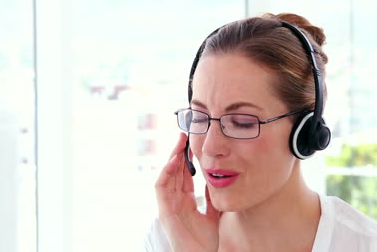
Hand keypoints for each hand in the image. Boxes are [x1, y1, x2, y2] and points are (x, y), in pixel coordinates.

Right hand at [155, 133, 220, 251]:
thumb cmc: (206, 242)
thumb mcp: (214, 215)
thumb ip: (212, 198)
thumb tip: (215, 180)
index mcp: (185, 201)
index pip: (184, 174)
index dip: (187, 159)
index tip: (192, 143)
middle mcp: (175, 200)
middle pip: (175, 171)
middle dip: (178, 153)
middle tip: (184, 135)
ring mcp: (168, 205)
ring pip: (167, 175)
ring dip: (172, 158)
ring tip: (179, 142)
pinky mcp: (164, 211)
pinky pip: (161, 188)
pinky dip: (166, 173)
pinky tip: (174, 161)